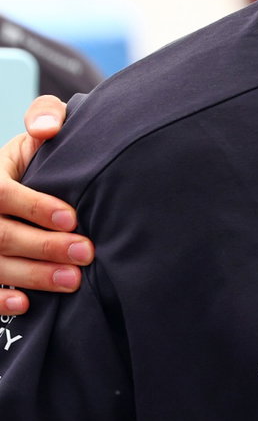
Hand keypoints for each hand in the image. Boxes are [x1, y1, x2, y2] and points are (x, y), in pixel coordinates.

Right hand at [0, 95, 91, 314]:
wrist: (24, 180)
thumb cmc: (39, 156)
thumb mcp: (39, 130)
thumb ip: (46, 116)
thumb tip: (46, 129)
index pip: (0, 193)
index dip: (35, 207)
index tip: (72, 217)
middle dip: (43, 247)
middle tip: (86, 253)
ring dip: (31, 276)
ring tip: (72, 281)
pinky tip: (25, 305)